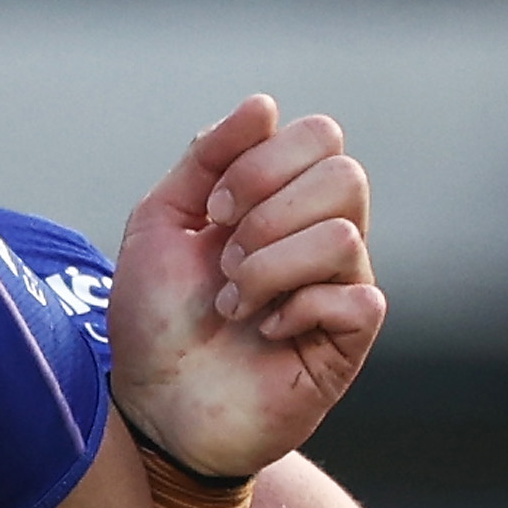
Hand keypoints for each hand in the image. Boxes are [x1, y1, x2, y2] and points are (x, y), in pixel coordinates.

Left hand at [105, 96, 382, 478]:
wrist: (151, 402)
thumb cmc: (156, 317)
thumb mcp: (161, 222)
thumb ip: (207, 157)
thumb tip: (263, 104)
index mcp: (283, 199)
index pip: (320, 135)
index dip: (264, 161)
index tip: (214, 207)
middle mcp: (321, 235)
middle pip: (345, 175)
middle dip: (268, 212)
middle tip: (223, 257)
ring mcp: (341, 287)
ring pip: (342, 235)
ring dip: (267, 268)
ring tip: (232, 302)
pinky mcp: (349, 340)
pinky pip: (356, 298)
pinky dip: (293, 309)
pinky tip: (263, 332)